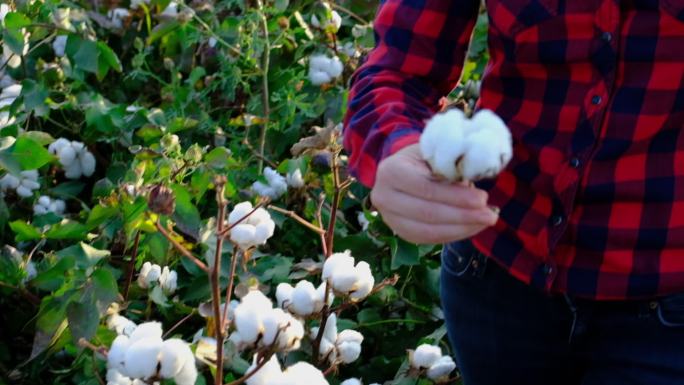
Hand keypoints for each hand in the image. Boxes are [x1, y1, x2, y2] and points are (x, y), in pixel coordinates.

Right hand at [371, 144, 497, 244]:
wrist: (404, 170)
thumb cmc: (423, 158)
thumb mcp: (435, 153)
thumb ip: (449, 166)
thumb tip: (474, 185)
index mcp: (390, 171)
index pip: (426, 188)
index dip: (455, 196)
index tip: (483, 198)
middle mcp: (383, 197)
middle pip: (427, 213)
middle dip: (462, 215)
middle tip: (490, 214)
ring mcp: (390, 218)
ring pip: (429, 231)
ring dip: (462, 228)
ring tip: (486, 221)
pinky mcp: (401, 232)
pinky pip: (430, 239)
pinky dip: (455, 235)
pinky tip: (474, 227)